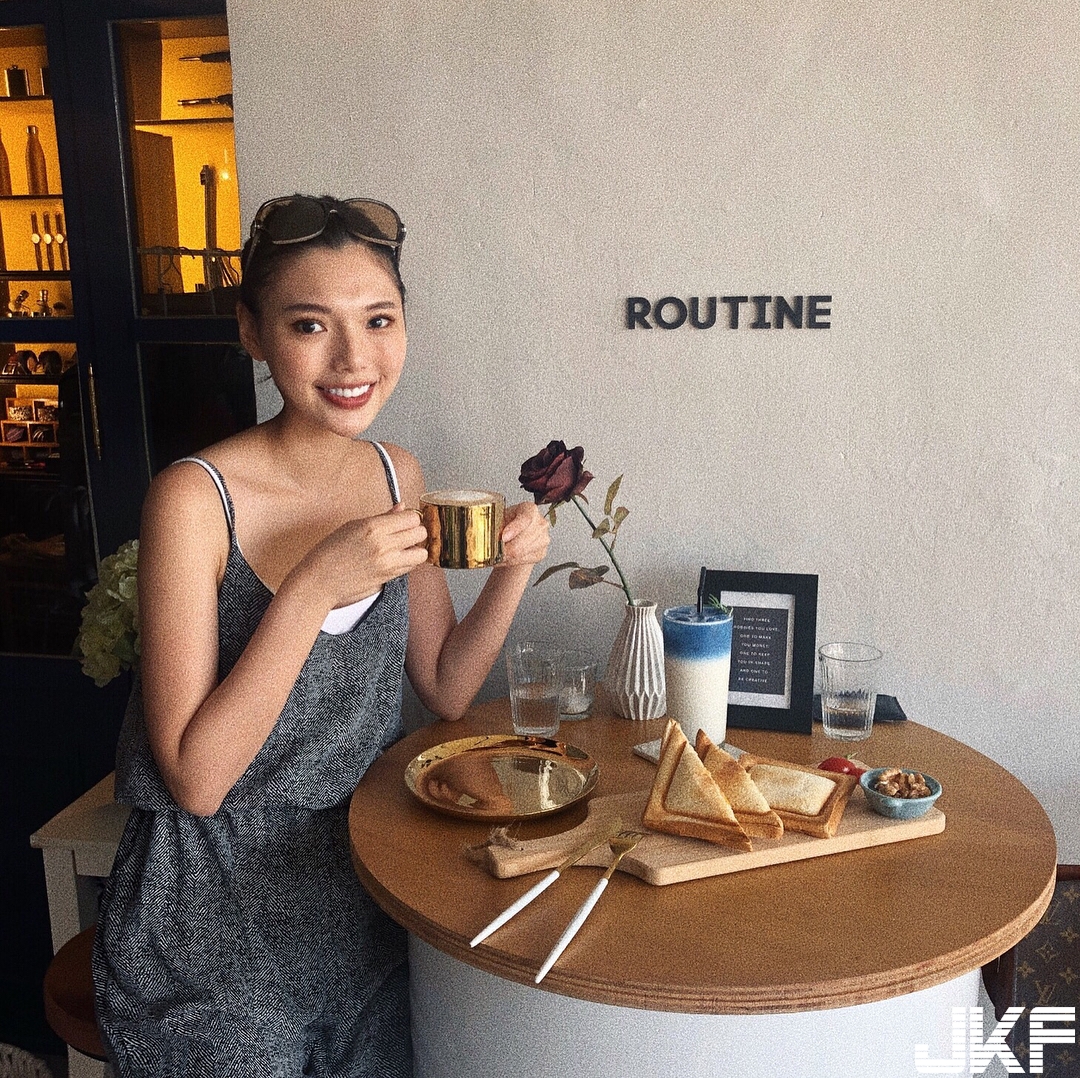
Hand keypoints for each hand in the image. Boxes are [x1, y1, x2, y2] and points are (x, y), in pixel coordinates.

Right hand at [300, 503, 428, 606]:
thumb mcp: (353, 525)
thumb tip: (402, 507)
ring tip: (403, 548)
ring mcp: (387, 563)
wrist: (320, 580)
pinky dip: (408, 562)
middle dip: (416, 531)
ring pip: (421, 553)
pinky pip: (411, 567)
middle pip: (421, 533)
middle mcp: (383, 545)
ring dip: (416, 549)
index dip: (410, 517)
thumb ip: (383, 517)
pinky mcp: (388, 578)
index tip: (404, 519)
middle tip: (405, 532)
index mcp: (373, 527)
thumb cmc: (330, 551)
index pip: (412, 517)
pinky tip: (396, 559)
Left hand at [497, 501, 550, 567]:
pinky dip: (510, 561)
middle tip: (493, 551)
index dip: (514, 529)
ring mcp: (543, 538)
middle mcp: (540, 522)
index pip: (526, 518)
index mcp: (529, 509)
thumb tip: (489, 534)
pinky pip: (523, 560)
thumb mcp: (499, 518)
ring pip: (522, 552)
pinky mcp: (541, 553)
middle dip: (506, 548)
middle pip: (524, 539)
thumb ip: (496, 524)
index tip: (503, 537)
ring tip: (495, 556)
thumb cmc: (507, 523)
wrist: (515, 535)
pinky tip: (503, 559)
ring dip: (506, 556)